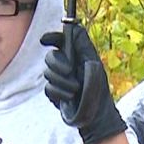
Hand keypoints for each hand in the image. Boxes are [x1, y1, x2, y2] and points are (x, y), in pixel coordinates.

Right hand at [40, 23, 125, 143]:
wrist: (95, 117)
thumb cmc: (99, 91)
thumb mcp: (94, 64)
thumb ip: (83, 44)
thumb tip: (74, 26)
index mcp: (78, 56)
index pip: (62, 40)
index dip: (52, 37)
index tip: (45, 40)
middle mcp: (67, 65)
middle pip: (50, 56)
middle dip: (58, 64)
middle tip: (69, 71)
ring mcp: (60, 79)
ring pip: (47, 73)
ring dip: (62, 82)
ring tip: (75, 90)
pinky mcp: (55, 93)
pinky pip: (48, 88)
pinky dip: (58, 93)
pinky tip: (69, 98)